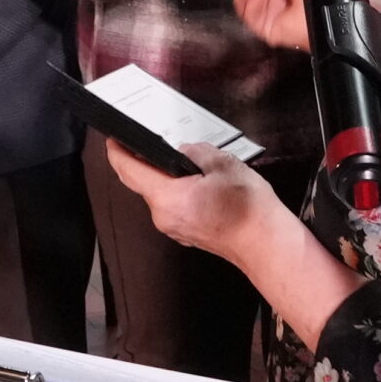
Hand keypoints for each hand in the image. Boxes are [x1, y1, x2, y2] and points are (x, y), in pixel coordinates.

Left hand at [106, 140, 362, 349]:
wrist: (266, 245)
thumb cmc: (248, 209)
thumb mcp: (223, 164)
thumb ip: (195, 152)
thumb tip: (183, 150)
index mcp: (167, 197)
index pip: (128, 169)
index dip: (117, 150)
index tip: (113, 136)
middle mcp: (163, 216)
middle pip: (140, 182)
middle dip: (140, 160)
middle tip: (145, 139)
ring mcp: (173, 227)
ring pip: (157, 194)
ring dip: (162, 176)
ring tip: (178, 157)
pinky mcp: (185, 232)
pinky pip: (171, 205)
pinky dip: (175, 190)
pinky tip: (192, 180)